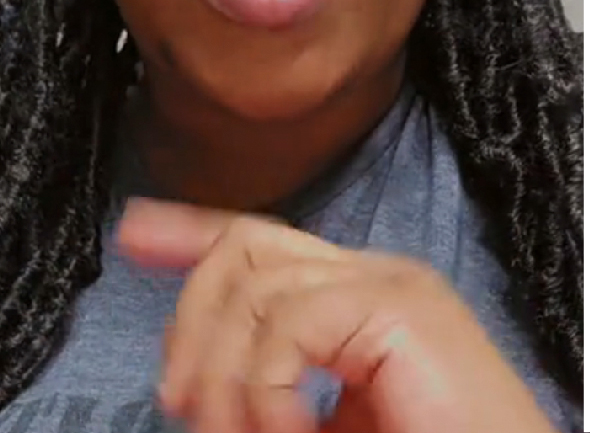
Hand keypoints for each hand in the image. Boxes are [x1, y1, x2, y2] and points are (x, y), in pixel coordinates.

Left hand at [117, 197, 558, 432]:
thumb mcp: (322, 422)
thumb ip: (267, 393)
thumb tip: (191, 389)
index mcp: (363, 301)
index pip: (266, 242)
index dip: (194, 230)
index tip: (135, 232)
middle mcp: (380, 277)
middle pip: (247, 247)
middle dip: (191, 321)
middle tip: (182, 406)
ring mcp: (393, 285)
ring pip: (254, 285)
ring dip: (226, 380)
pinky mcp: (401, 306)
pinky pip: (288, 326)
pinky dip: (269, 393)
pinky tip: (295, 431)